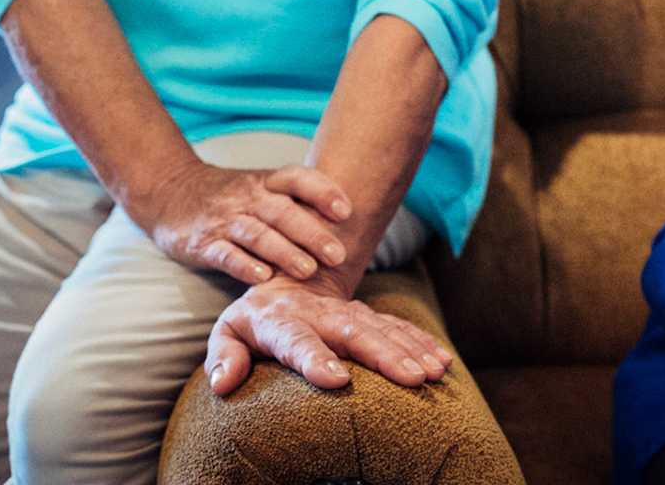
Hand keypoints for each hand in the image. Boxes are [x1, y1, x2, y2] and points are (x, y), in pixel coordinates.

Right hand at [126, 159, 352, 285]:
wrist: (169, 191)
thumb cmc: (231, 196)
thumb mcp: (261, 187)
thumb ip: (296, 200)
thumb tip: (351, 218)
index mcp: (266, 181)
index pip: (297, 178)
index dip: (323, 191)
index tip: (346, 210)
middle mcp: (247, 197)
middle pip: (282, 212)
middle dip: (312, 233)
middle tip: (339, 255)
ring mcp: (223, 220)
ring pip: (257, 234)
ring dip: (285, 253)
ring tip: (309, 271)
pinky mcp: (202, 243)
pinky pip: (225, 253)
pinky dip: (244, 265)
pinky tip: (263, 278)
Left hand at [205, 273, 454, 395]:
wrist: (287, 282)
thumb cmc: (254, 321)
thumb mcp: (229, 333)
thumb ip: (224, 356)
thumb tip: (223, 382)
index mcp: (281, 320)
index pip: (296, 340)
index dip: (314, 359)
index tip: (335, 380)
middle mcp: (319, 314)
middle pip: (352, 333)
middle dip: (383, 355)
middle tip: (410, 378)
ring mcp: (348, 313)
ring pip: (382, 329)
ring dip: (410, 350)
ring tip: (432, 373)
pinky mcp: (368, 316)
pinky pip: (399, 327)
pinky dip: (421, 342)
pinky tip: (441, 361)